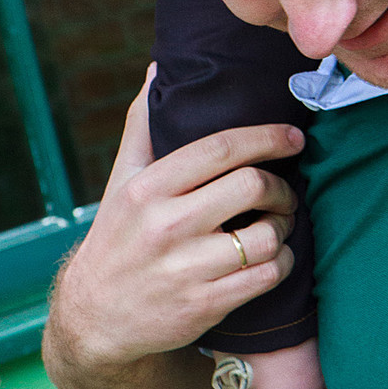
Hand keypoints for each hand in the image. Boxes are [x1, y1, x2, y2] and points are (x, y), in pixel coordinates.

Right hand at [51, 69, 301, 372]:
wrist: (93, 318)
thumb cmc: (117, 238)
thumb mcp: (121, 180)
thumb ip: (143, 125)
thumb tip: (158, 70)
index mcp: (149, 188)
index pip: (222, 148)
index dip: (267, 138)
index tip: (293, 138)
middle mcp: (166, 226)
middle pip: (252, 187)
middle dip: (281, 186)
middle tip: (283, 191)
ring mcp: (186, 269)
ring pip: (266, 235)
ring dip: (285, 227)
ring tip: (279, 224)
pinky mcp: (203, 305)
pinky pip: (266, 276)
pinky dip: (282, 263)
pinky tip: (274, 256)